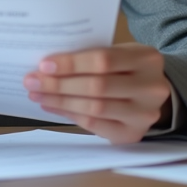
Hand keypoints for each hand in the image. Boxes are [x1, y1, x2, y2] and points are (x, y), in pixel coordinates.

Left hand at [23, 43, 171, 143]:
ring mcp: (144, 114)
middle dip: (59, 84)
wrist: (154, 92)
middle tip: (32, 81)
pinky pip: (95, 125)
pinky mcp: (133, 134)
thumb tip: (49, 64)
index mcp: (147, 59)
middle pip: (97, 86)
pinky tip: (53, 106)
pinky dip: (70, 115)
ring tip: (38, 94)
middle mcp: (151, 88)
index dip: (72, 63)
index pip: (104, 60)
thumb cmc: (128, 68)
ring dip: (60, 101)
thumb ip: (93, 55)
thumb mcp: (121, 52)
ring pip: (94, 108)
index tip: (44, 65)